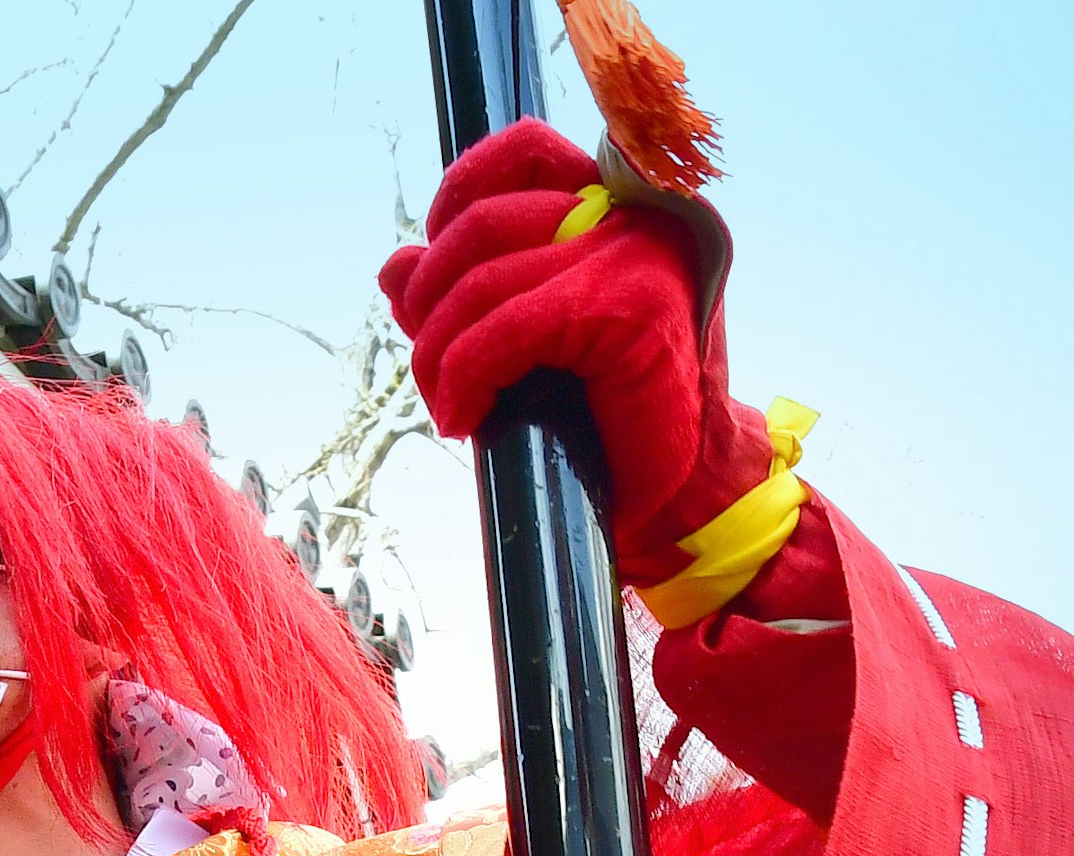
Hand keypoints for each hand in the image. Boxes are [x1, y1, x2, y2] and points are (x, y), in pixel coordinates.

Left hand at [377, 121, 775, 589]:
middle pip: (479, 224)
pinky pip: (502, 331)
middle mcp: (631, 215)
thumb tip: (395, 264)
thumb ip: (466, 291)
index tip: (433, 271)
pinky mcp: (628, 308)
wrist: (679, 489)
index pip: (523, 150)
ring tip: (448, 404)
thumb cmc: (602, 414)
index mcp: (616, 202)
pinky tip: (463, 418)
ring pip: (480, 284)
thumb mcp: (524, 338)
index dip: (457, 195)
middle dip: (428, 303)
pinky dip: (463, 379)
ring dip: (438, 356)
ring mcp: (634, 254)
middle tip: (433, 371)